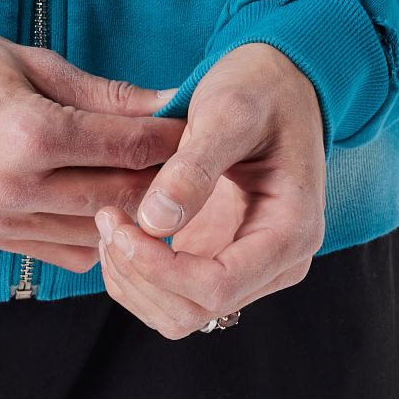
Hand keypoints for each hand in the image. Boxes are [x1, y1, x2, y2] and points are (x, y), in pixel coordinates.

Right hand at [0, 26, 182, 272]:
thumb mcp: (32, 63)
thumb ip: (104, 94)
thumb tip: (167, 104)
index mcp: (31, 133)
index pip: (130, 147)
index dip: (174, 138)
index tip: (196, 127)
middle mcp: (18, 186)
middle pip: (122, 195)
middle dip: (163, 178)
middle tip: (188, 159)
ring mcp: (3, 220)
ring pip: (100, 235)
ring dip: (131, 212)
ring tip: (149, 183)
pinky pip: (66, 254)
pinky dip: (95, 236)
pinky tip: (105, 206)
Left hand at [94, 42, 326, 340]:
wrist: (277, 84)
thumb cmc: (259, 90)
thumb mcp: (228, 114)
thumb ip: (195, 166)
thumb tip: (155, 221)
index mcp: (291, 231)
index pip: (218, 287)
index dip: (159, 269)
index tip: (118, 224)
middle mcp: (276, 262)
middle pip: (193, 310)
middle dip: (138, 274)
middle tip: (107, 216)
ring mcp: (248, 267)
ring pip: (178, 315)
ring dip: (132, 280)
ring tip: (110, 221)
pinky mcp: (220, 261)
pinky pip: (171, 295)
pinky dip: (136, 276)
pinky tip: (121, 230)